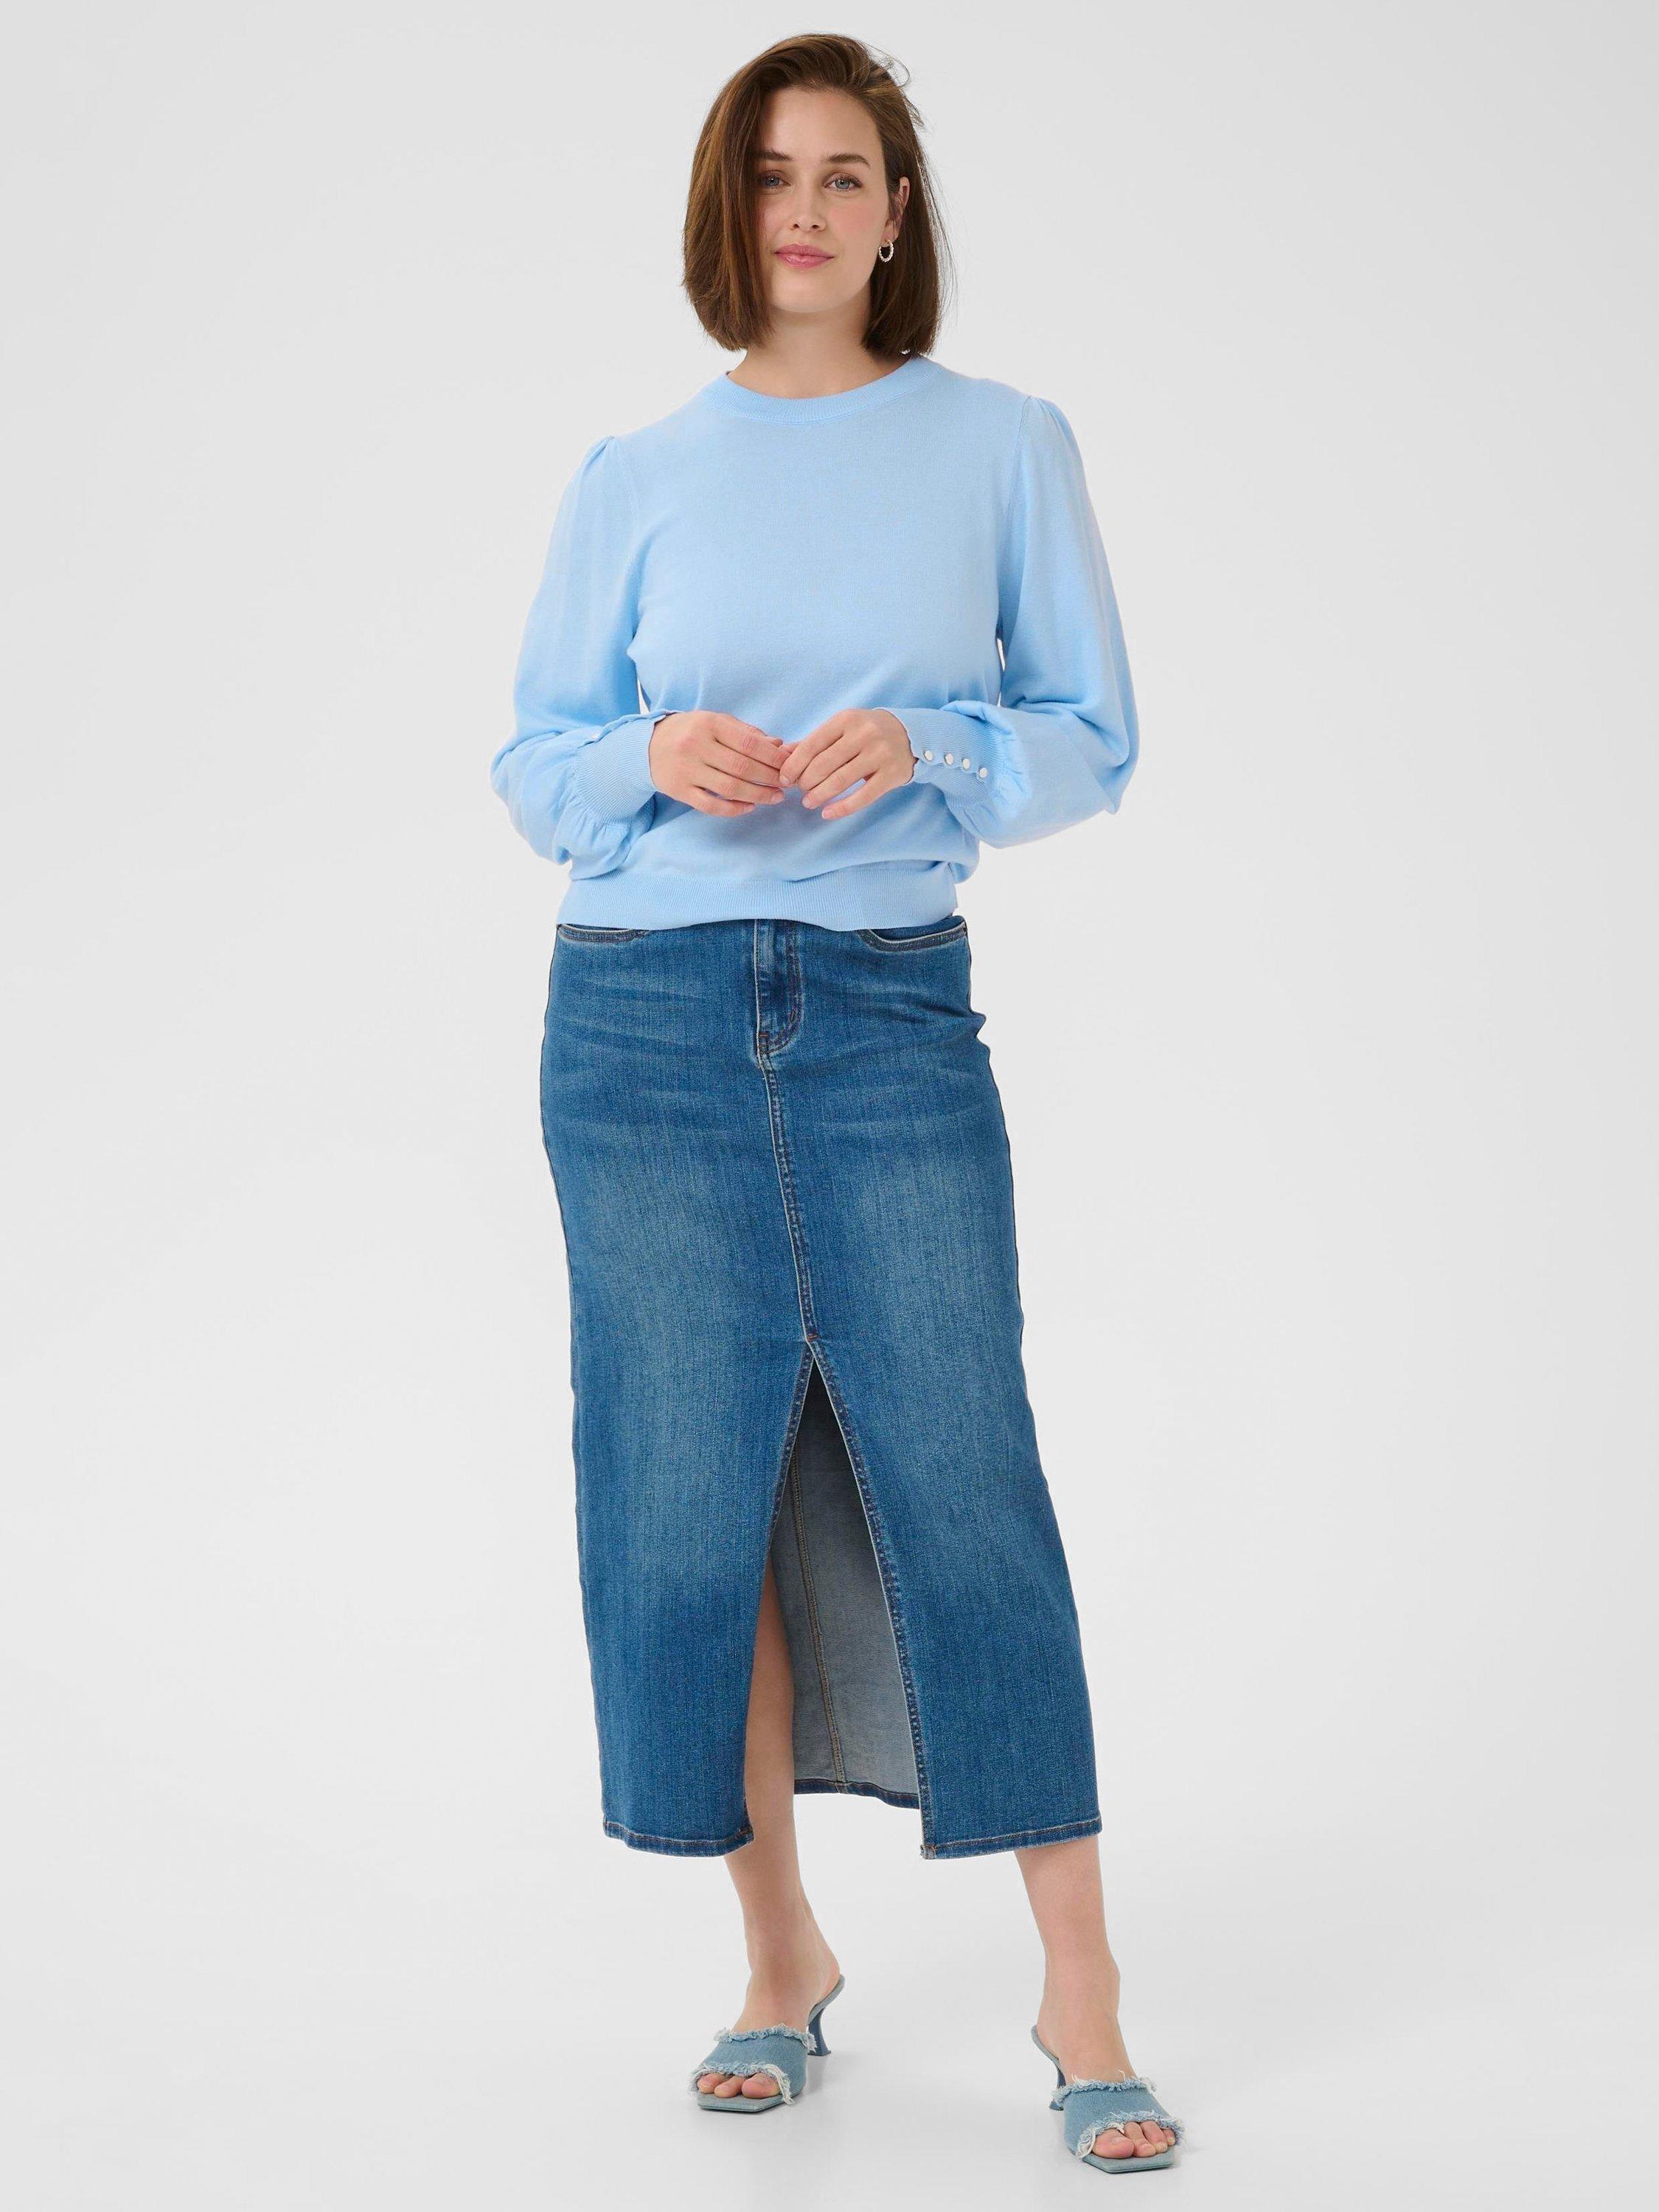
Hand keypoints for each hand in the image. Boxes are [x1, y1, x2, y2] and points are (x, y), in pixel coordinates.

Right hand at [649, 712, 787, 813]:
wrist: (648, 746)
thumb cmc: (691, 732)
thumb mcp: (716, 722)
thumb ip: (746, 732)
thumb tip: (778, 745)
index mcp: (709, 724)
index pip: (749, 743)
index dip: (773, 757)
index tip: (788, 765)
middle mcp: (696, 745)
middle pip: (742, 767)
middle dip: (769, 778)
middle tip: (786, 784)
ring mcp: (686, 770)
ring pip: (729, 788)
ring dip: (757, 795)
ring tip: (775, 797)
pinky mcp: (679, 790)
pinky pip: (711, 805)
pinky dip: (733, 809)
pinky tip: (749, 807)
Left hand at [779, 709, 914, 819]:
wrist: (911, 735)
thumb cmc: (868, 732)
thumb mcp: (842, 728)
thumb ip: (814, 741)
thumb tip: (783, 753)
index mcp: (846, 720)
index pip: (812, 745)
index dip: (794, 765)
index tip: (785, 779)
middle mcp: (863, 734)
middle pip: (823, 764)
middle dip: (805, 781)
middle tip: (800, 790)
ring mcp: (879, 755)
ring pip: (840, 781)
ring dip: (819, 795)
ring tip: (808, 803)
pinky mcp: (891, 775)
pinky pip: (862, 797)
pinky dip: (842, 808)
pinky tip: (827, 813)